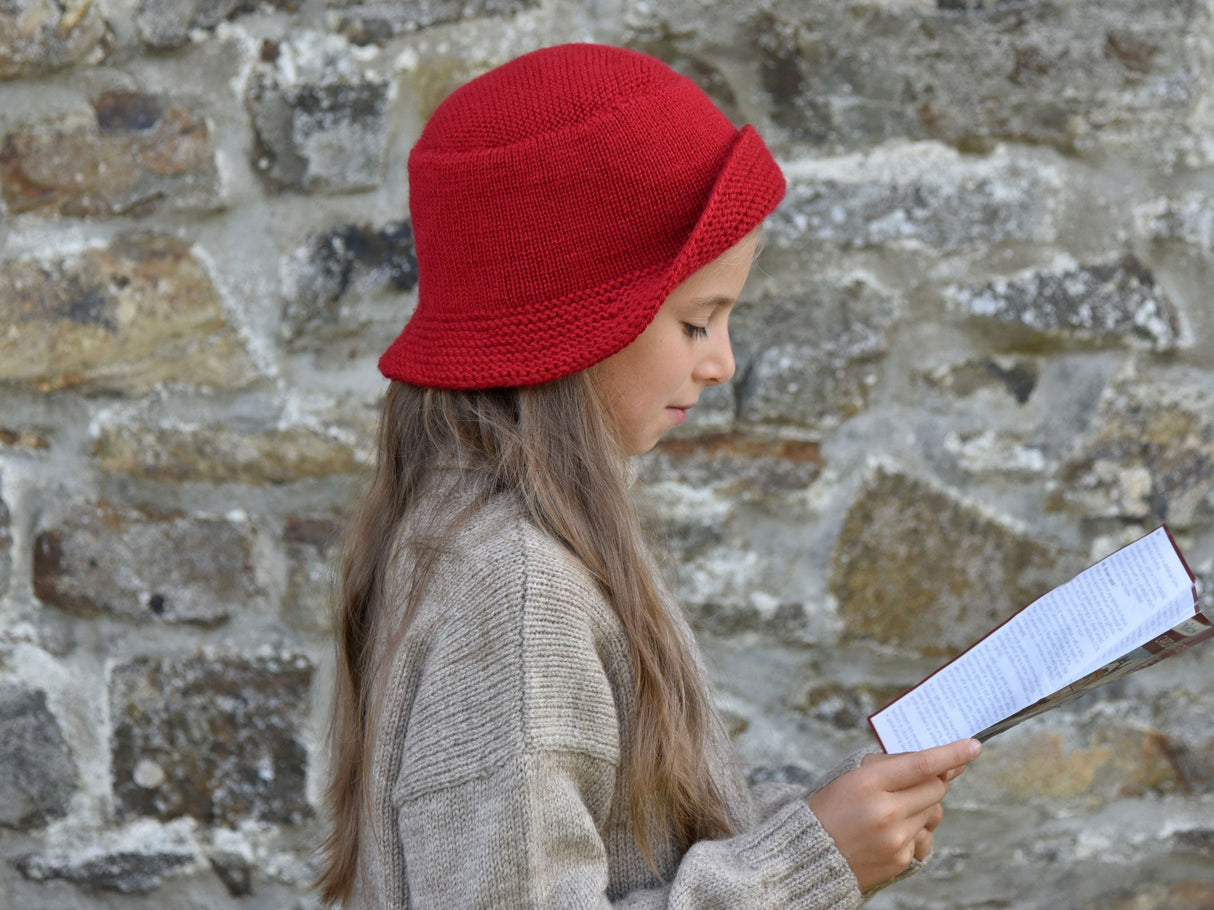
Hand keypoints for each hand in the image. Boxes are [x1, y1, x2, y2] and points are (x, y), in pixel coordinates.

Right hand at [808, 738, 980, 891]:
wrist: (810, 854)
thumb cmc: (831, 807)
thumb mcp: (852, 775)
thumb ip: (892, 765)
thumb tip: (938, 765)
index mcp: (868, 783)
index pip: (922, 764)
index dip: (951, 754)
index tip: (973, 745)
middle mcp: (885, 812)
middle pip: (936, 788)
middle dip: (935, 779)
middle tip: (922, 777)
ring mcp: (896, 839)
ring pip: (933, 811)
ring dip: (921, 804)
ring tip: (893, 809)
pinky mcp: (901, 859)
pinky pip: (923, 834)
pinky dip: (913, 827)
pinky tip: (889, 830)